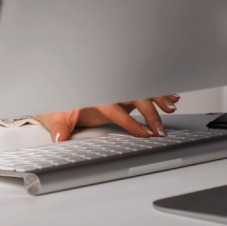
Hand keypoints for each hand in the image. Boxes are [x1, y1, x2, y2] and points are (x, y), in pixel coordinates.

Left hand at [34, 95, 179, 141]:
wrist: (55, 91)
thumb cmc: (57, 105)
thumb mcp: (54, 116)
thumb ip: (59, 127)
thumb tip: (60, 137)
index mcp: (92, 94)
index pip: (114, 108)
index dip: (129, 121)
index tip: (144, 133)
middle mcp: (105, 89)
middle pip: (132, 96)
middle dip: (149, 111)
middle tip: (160, 130)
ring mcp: (113, 89)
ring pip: (139, 89)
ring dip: (156, 96)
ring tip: (172, 106)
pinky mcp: (119, 92)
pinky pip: (139, 90)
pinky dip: (155, 91)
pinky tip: (171, 96)